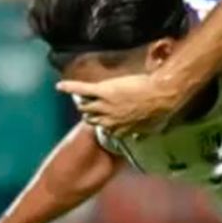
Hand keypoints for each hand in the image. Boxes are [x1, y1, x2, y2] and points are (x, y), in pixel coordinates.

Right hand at [58, 73, 181, 135]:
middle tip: (88, 107)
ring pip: (85, 106)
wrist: (162, 94)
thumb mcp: (152, 126)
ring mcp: (104, 105)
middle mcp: (109, 120)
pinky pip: (83, 89)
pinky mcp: (102, 92)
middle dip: (90, 113)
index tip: (102, 124)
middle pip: (92, 118)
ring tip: (76, 97)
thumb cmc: (161, 111)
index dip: (103, 126)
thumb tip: (140, 136)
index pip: (105, 131)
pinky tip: (60, 86)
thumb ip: (142, 132)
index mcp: (120, 130)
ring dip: (82, 101)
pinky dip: (71, 87)